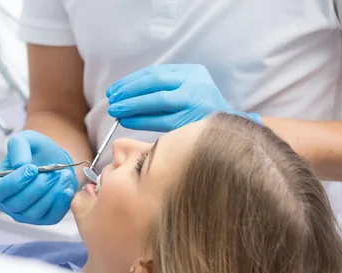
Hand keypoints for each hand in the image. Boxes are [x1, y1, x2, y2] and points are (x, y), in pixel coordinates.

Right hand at [0, 131, 78, 224]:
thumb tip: (19, 164)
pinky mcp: (44, 218)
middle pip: (17, 203)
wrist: (56, 160)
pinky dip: (61, 203)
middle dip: (38, 187)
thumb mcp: (26, 139)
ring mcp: (25, 214)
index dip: (14, 182)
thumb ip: (18, 146)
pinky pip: (51, 216)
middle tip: (53, 172)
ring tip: (63, 176)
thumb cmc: (37, 151)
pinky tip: (67, 188)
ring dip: (51, 193)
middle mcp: (8, 203)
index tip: (32, 169)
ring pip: (34, 212)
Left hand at [106, 64, 261, 131]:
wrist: (229, 132)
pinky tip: (127, 121)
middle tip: (112, 101)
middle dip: (128, 92)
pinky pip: (161, 120)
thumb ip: (164, 88)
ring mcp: (195, 102)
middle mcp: (195, 84)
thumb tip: (125, 94)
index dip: (130, 81)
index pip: (155, 72)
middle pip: (154, 83)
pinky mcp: (192, 122)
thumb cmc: (199, 112)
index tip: (114, 90)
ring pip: (157, 100)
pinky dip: (141, 120)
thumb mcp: (187, 90)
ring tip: (115, 112)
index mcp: (192, 73)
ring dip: (132, 106)